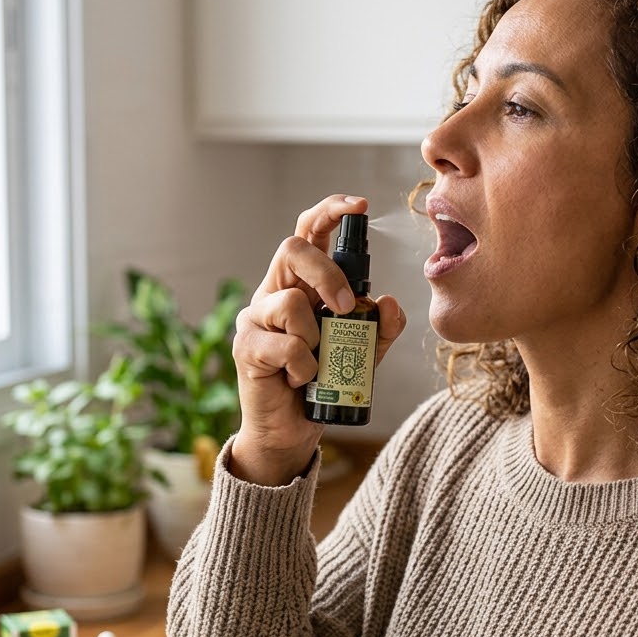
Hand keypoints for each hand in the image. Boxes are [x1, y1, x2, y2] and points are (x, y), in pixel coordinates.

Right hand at [229, 195, 405, 484]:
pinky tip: (300, 379)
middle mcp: (275, 292)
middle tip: (346, 306)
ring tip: (317, 363)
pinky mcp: (247, 347)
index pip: (310, 232)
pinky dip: (304, 365)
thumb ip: (380, 328)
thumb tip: (390, 302)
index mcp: (302, 284)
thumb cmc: (323, 383)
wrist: (291, 430)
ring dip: (316, 337)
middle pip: (292, 249)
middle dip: (326, 273)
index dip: (331, 212)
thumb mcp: (363, 354)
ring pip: (290, 303)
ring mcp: (256, 318)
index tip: (360, 206)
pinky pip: (285, 345)